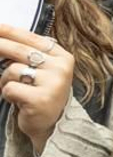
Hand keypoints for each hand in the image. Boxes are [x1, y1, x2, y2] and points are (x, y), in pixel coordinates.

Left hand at [0, 27, 74, 154]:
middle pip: (20, 50)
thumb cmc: (42, 93)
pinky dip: (7, 94)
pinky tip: (18, 100)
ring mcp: (53, 84)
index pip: (32, 38)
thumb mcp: (43, 70)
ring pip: (13, 69)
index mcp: (63, 57)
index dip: (10, 30)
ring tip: (13, 89)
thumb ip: (30, 53)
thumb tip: (2, 37)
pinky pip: (10, 88)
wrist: (52, 125)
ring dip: (5, 80)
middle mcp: (61, 68)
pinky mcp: (41, 99)